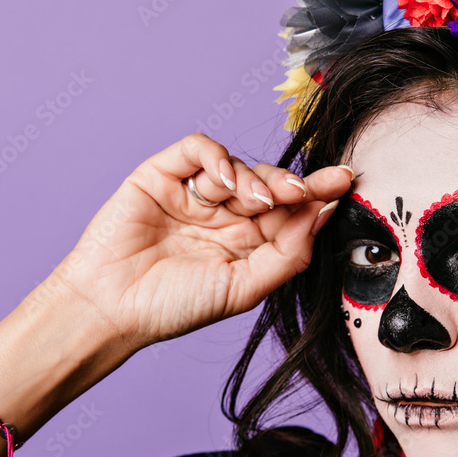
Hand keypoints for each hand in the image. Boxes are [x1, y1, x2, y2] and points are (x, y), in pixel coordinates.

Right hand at [45, 132, 352, 353]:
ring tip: (257, 200)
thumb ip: (288, 253)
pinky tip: (224, 181)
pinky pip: (199, 149)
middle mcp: (224, 215)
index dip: (317, 195)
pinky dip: (216, 158)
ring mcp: (194, 193)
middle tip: (305, 190)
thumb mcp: (244, 287)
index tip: (345, 182)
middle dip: (291, 185)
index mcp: (247, 244)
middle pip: (270, 184)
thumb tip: (324, 213)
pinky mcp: (163, 174)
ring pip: (238, 166)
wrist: (113, 307)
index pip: (289, 212)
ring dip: (254, 177)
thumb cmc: (174, 306)